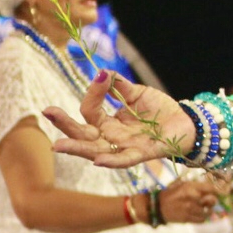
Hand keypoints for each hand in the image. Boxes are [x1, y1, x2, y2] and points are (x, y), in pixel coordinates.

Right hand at [46, 71, 193, 167]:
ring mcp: (124, 147)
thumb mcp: (137, 93)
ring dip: (78, 148)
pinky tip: (97, 160)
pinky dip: (111, 160)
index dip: (93, 93)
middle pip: (82, 134)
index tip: (100, 76)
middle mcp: (111, 137)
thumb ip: (119, 85)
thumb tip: (102, 72)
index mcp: (108, 123)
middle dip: (64, 125)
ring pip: (95, 150)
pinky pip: (124, 159)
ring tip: (58, 145)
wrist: (186, 122)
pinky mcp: (141, 154)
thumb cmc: (160, 110)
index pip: (90, 111)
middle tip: (47, 111)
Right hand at [160, 180, 219, 223]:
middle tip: (211, 202)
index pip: (210, 188)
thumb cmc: (171, 193)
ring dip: (207, 211)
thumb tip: (211, 186)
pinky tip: (198, 215)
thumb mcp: (182, 184)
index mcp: (190, 187)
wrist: (157, 207)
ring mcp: (190, 209)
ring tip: (203, 209)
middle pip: (212, 200)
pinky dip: (202, 218)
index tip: (224, 192)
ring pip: (208, 211)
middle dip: (213, 201)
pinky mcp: (187, 218)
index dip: (219, 190)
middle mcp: (192, 197)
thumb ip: (195, 185)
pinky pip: (201, 219)